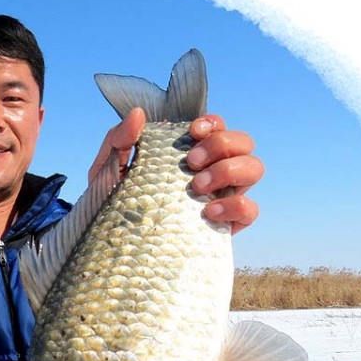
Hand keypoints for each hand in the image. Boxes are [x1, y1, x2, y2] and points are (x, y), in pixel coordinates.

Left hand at [87, 110, 263, 234]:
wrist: (112, 246)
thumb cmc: (110, 203)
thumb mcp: (106, 169)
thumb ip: (119, 139)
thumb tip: (138, 114)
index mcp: (188, 152)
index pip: (217, 126)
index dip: (213, 123)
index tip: (192, 131)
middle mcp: (212, 170)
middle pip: (243, 142)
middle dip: (221, 145)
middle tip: (192, 163)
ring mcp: (223, 196)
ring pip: (254, 168)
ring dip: (230, 170)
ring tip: (197, 187)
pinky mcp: (227, 225)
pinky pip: (251, 209)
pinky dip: (237, 205)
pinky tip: (208, 212)